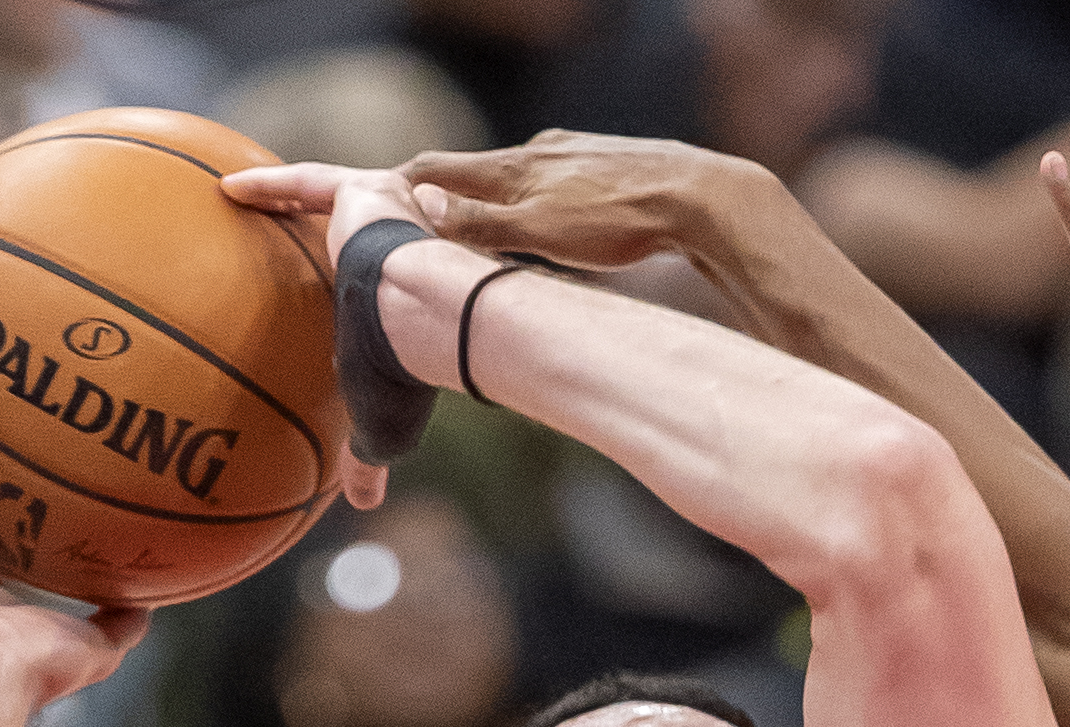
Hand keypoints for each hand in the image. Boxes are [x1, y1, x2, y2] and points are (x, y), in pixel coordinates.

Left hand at [222, 163, 438, 506]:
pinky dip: (268, 187)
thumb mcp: (377, 422)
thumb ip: (364, 458)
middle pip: (358, 242)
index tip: (333, 305)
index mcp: (401, 307)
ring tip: (250, 198)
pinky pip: (307, 184)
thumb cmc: (404, 369)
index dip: (353, 299)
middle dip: (333, 234)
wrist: (419, 313)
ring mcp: (387, 216)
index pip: (373, 299)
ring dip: (294, 200)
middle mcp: (401, 254)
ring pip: (332, 203)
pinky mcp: (365, 190)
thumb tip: (365, 506)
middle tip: (296, 236)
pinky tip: (227, 187)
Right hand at [401, 132, 773, 273]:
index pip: (438, 169)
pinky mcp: (608, 166)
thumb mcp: (541, 232)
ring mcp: (576, 156)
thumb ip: (481, 223)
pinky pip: (555, 183)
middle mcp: (539, 153)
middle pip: (475, 172)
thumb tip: (421, 207)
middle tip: (417, 216)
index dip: (400, 185)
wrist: (699, 197)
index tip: (370, 197)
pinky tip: (551, 219)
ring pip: (518, 177)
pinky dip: (534, 201)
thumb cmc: (620, 220)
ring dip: (492, 199)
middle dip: (443, 193)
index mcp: (514, 169)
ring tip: (482, 227)